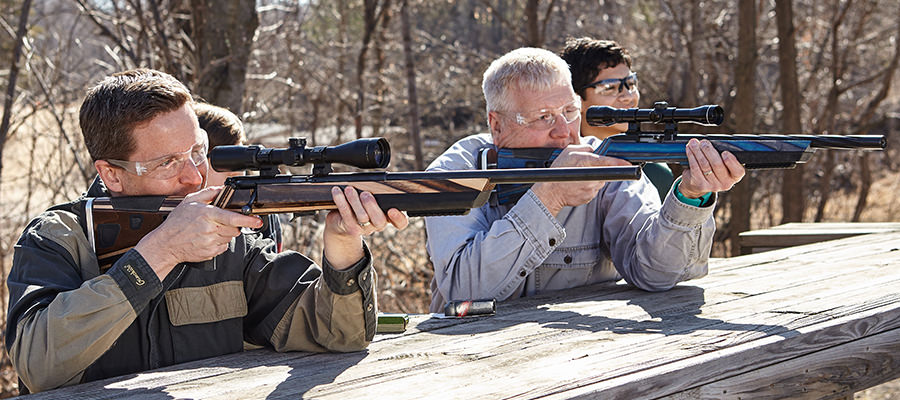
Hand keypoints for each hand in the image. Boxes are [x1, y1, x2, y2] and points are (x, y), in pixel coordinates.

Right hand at [134, 187, 263, 279]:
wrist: (166, 244)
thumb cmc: (176, 222)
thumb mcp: (190, 201)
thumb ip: (208, 193)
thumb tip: (222, 189)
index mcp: (207, 215)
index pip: (233, 218)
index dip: (248, 220)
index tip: (257, 221)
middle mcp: (210, 229)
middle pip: (235, 229)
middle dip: (232, 225)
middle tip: (220, 222)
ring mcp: (210, 242)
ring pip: (230, 238)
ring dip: (225, 233)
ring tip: (210, 230)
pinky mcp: (210, 253)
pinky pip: (223, 247)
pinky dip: (219, 242)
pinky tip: (207, 238)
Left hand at [323, 186, 408, 269]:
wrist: (341, 223)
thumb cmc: (358, 206)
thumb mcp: (370, 200)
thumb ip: (376, 193)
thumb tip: (373, 180)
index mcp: (387, 217)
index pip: (400, 223)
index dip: (399, 218)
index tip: (392, 209)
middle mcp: (377, 225)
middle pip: (380, 221)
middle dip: (372, 206)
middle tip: (365, 194)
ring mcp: (364, 229)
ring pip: (362, 218)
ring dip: (354, 201)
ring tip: (349, 189)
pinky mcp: (350, 229)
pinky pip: (346, 215)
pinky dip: (341, 201)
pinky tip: (337, 192)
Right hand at [531, 144, 631, 215]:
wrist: (550, 192)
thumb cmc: (558, 171)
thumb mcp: (568, 151)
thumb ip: (585, 148)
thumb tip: (596, 150)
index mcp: (586, 162)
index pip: (607, 162)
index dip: (619, 162)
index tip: (629, 164)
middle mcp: (591, 176)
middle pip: (606, 171)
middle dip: (601, 169)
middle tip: (588, 168)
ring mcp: (591, 188)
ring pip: (600, 181)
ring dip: (594, 178)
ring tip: (580, 177)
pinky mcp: (590, 197)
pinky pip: (594, 189)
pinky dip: (589, 186)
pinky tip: (578, 185)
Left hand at [679, 139, 745, 197]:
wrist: (697, 184)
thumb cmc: (712, 169)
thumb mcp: (721, 163)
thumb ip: (721, 154)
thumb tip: (711, 142)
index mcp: (734, 177)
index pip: (738, 171)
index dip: (731, 161)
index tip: (725, 152)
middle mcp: (726, 183)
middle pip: (717, 164)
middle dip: (709, 150)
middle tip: (703, 142)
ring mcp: (713, 186)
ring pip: (704, 165)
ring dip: (698, 151)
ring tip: (693, 143)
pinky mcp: (700, 185)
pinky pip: (695, 168)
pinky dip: (691, 156)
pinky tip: (689, 150)